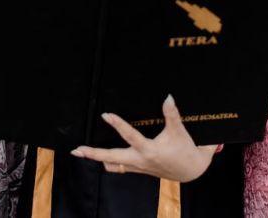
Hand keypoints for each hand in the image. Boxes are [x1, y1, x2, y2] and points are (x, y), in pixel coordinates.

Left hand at [70, 95, 217, 182]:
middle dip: (93, 154)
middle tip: (77, 150)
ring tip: (84, 152)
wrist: (190, 170)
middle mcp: (139, 161)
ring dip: (99, 159)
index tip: (105, 114)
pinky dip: (110, 163)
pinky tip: (103, 158)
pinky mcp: (138, 169)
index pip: (129, 136)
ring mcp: (137, 167)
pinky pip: (120, 168)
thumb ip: (171, 114)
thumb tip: (167, 97)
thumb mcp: (179, 131)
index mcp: (148, 150)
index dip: (117, 124)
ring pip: (113, 165)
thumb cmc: (184, 149)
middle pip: (111, 158)